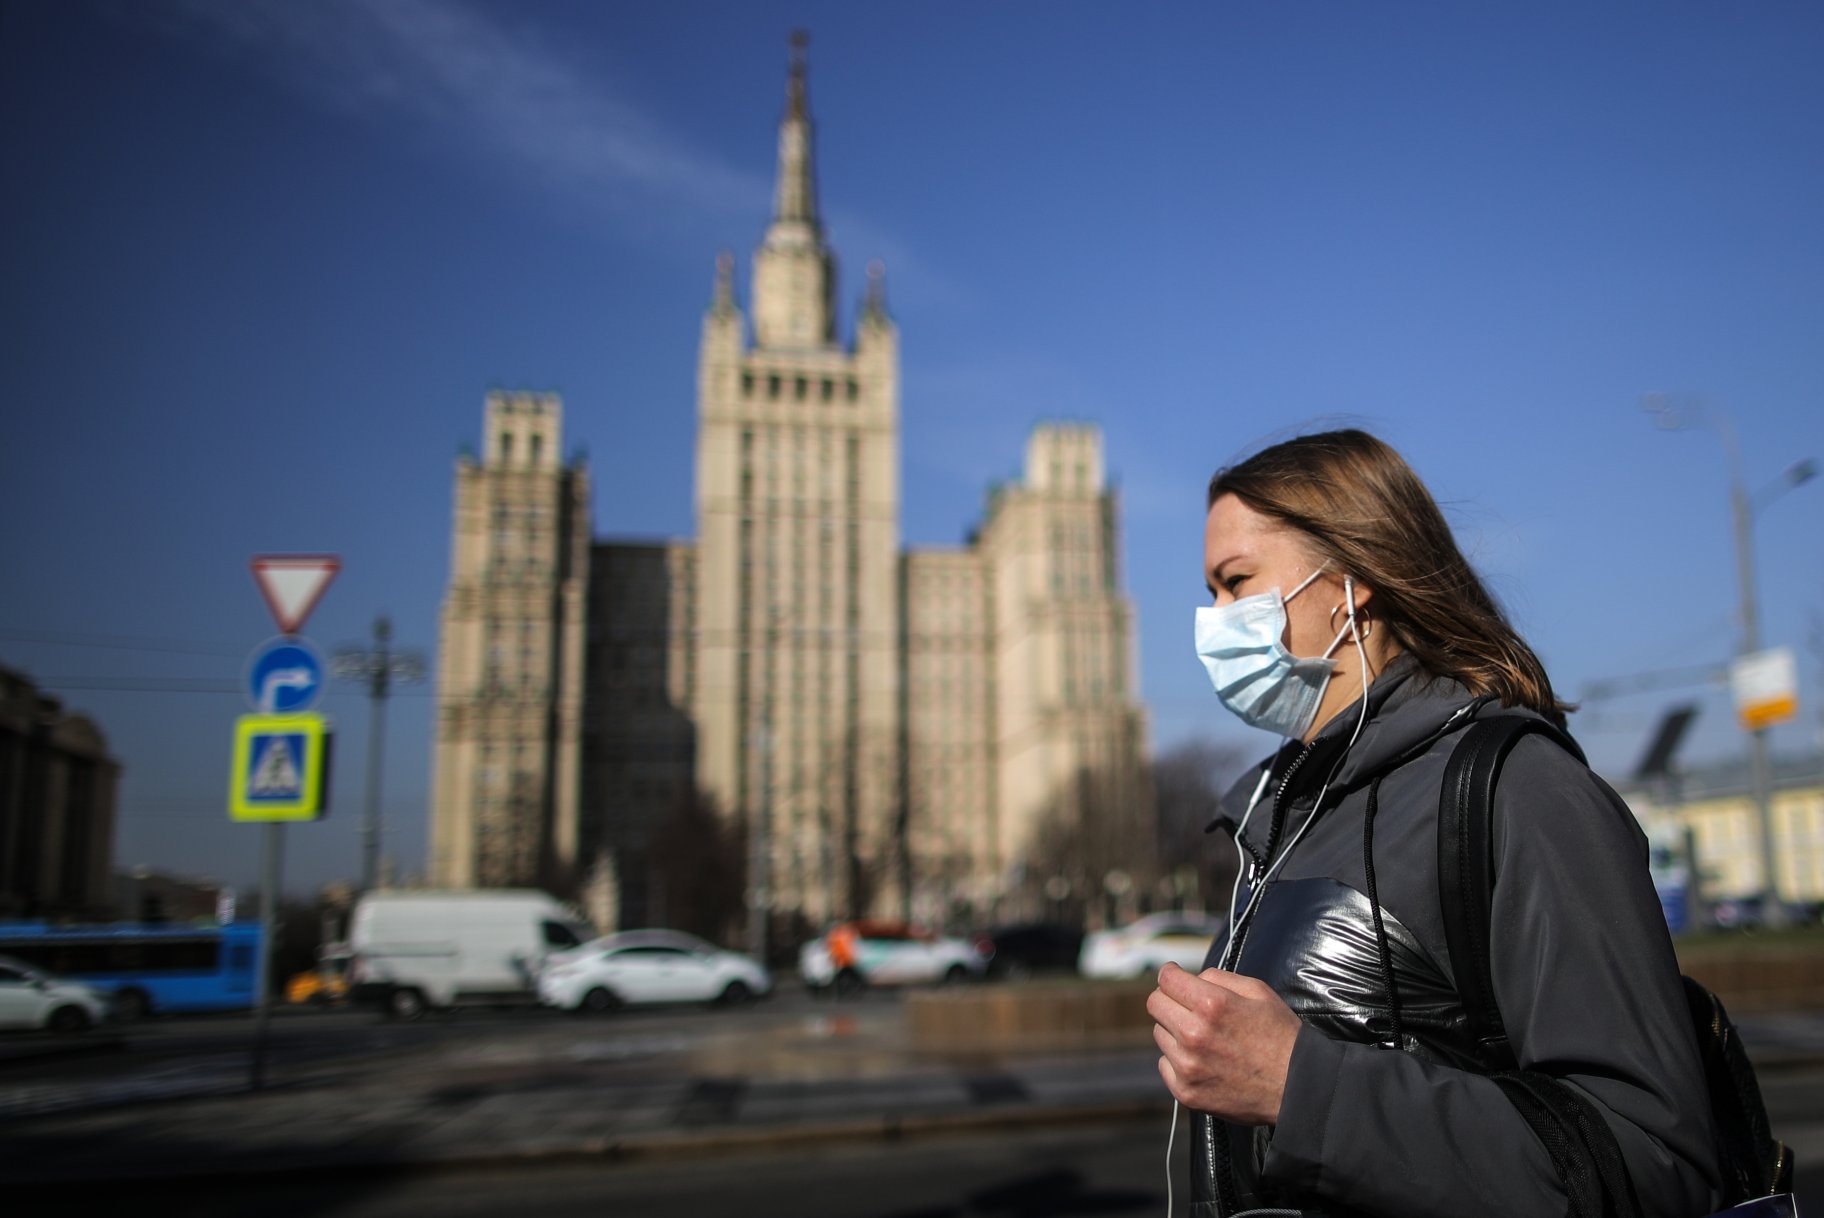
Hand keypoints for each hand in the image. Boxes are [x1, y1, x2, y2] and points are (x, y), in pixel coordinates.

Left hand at [1147, 962, 1301, 1125]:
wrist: (1297, 1088)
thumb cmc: (1280, 1036)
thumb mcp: (1258, 992)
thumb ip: (1218, 978)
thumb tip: (1190, 977)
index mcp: (1211, 1004)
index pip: (1166, 979)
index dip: (1171, 975)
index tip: (1175, 978)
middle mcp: (1193, 1034)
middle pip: (1155, 1004)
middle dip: (1170, 1000)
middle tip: (1189, 1008)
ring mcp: (1187, 1066)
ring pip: (1160, 1034)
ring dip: (1176, 1032)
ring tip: (1206, 1040)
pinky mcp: (1186, 1091)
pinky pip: (1165, 1064)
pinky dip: (1178, 1061)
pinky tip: (1204, 1062)